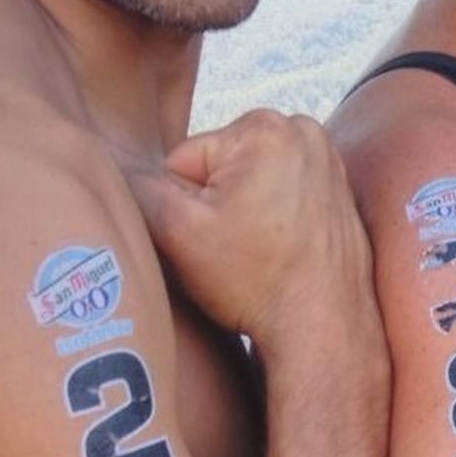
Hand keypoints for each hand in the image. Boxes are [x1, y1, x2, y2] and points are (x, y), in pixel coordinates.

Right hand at [131, 112, 378, 354]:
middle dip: (215, 209)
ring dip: (243, 217)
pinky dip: (273, 222)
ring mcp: (328, 161)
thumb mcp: (176, 231)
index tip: (212, 241)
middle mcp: (304, 131)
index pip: (182, 163)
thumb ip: (137, 188)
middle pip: (218, 169)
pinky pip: (280, 199)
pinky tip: (281, 253)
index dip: (182, 207)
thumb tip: (116, 168)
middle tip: (237, 251)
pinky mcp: (339, 192)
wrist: (325, 329)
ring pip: (247, 186)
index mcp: (263, 126)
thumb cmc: (256, 282)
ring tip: (260, 253)